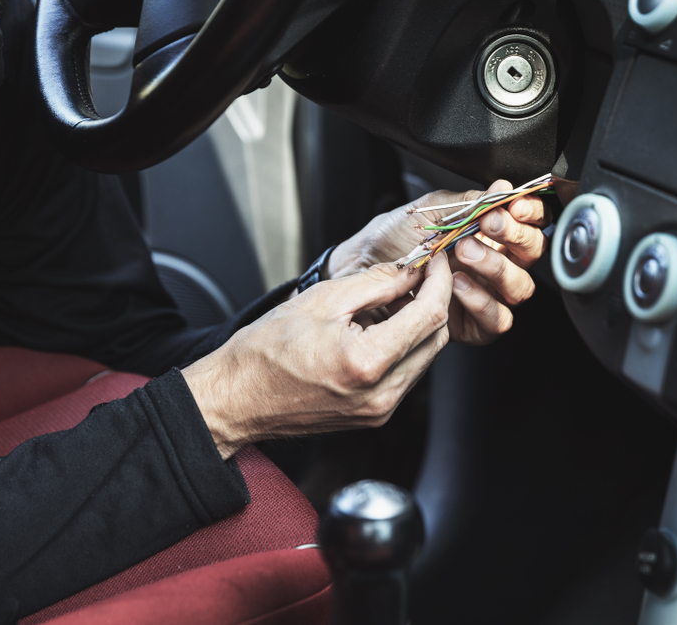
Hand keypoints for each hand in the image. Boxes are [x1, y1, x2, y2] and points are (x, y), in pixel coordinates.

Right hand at [184, 255, 452, 458]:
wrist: (238, 398)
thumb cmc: (264, 353)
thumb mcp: (321, 300)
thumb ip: (375, 283)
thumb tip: (411, 271)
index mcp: (368, 362)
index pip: (430, 315)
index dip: (439, 281)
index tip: (436, 260)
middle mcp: (381, 394)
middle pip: (435, 339)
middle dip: (433, 301)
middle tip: (417, 274)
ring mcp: (379, 410)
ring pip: (423, 358)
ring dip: (418, 325)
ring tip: (392, 300)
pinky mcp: (372, 416)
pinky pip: (404, 376)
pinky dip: (402, 347)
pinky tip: (378, 329)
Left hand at [328, 179, 548, 344]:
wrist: (358, 269)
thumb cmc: (390, 240)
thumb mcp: (429, 212)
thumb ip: (469, 202)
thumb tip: (502, 188)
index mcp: (488, 234)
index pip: (528, 224)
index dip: (530, 213)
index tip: (516, 205)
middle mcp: (491, 265)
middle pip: (530, 255)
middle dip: (514, 237)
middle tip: (488, 225)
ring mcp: (483, 295)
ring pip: (518, 288)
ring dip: (496, 267)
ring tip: (464, 253)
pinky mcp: (470, 325)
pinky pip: (495, 320)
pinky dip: (481, 301)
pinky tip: (458, 284)